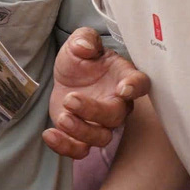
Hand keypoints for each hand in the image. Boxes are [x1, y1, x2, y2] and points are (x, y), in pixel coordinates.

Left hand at [45, 28, 147, 158]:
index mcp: (123, 78)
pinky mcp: (82, 136)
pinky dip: (65, 148)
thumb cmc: (82, 60)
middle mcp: (117, 104)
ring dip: (80, 131)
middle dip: (94, 111)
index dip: (135, 87)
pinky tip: (49, 134)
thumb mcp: (80, 42)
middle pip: (115, 116)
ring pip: (100, 138)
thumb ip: (84, 39)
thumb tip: (85, 47)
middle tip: (71, 99)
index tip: (124, 88)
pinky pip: (80, 150)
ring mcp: (101, 124)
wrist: (69, 79)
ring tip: (62, 117)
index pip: (140, 84)